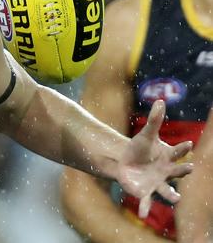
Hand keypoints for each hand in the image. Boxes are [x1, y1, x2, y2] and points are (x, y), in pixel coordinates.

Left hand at [117, 100, 193, 217]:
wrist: (126, 163)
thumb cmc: (139, 149)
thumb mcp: (145, 135)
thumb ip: (154, 120)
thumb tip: (161, 100)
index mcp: (168, 158)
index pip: (178, 152)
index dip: (182, 147)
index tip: (188, 143)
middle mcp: (166, 172)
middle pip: (177, 172)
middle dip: (183, 170)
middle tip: (189, 168)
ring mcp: (157, 183)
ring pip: (167, 190)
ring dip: (171, 194)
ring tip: (177, 198)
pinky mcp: (144, 192)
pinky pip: (145, 202)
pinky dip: (144, 208)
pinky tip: (142, 215)